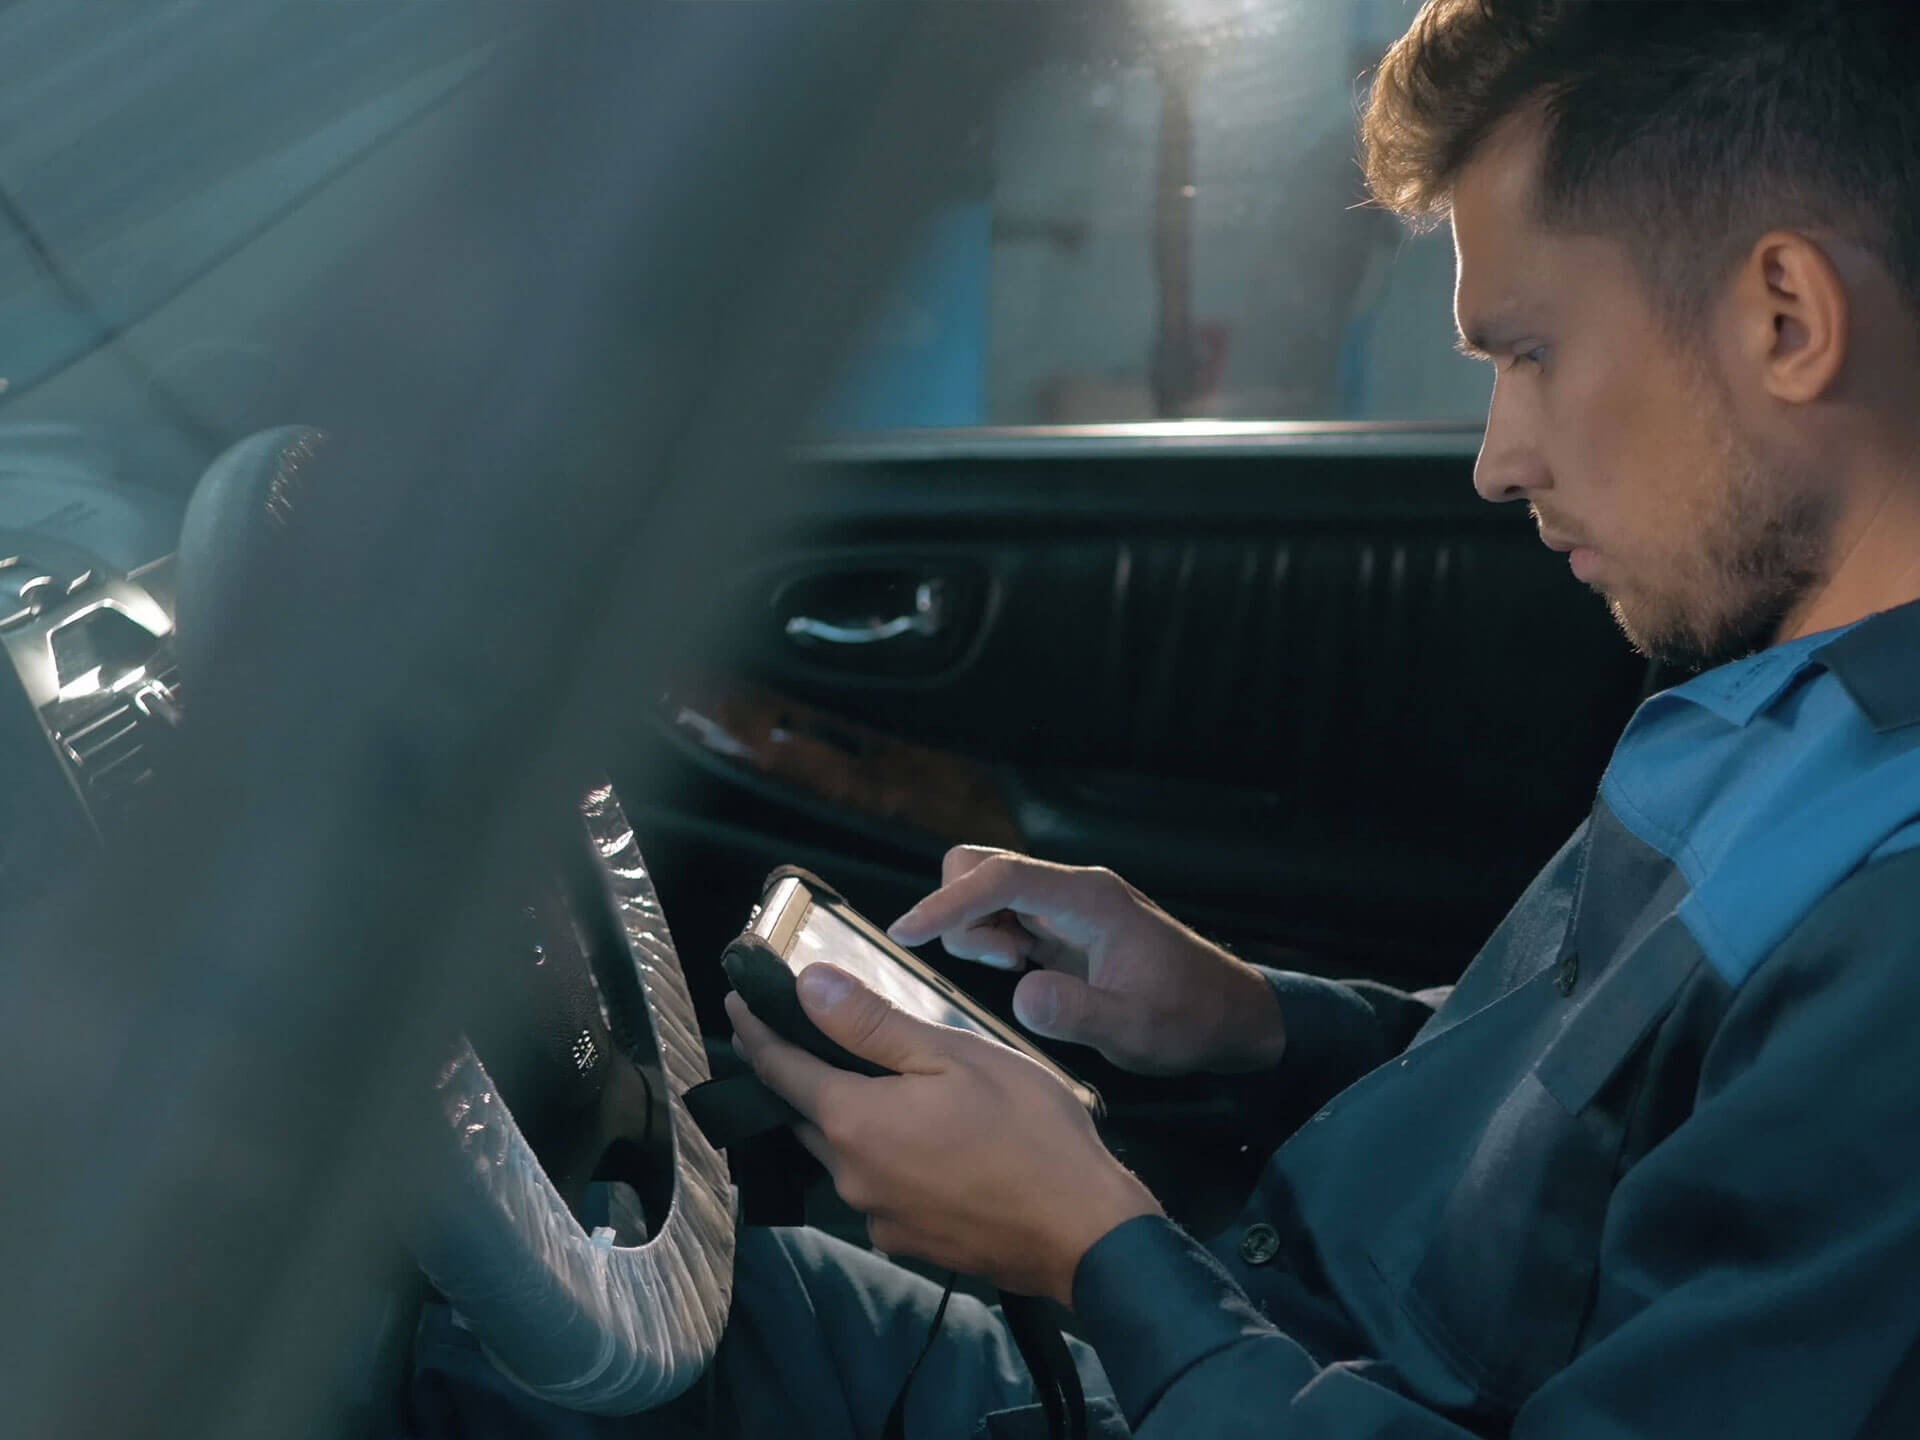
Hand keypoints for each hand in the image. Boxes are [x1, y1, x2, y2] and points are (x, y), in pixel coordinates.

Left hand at [726, 963, 1159, 1305]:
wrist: (1085, 1234)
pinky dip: (876, 1156)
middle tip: (790, 1031)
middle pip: (801, 1114)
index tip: (737, 1001)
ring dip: (836, 1117)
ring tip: (859, 1080)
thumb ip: (872, 1024)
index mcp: (854, 1122)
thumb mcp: (954, 1056)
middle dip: (790, 1072)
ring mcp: (878, 1217)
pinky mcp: (907, 1242)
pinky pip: (872, 1189)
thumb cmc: (1029, 1132)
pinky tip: (913, 1139)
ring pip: (838, 1154)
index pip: (779, 1068)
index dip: (756, 1030)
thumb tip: (808, 987)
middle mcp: (851, 1176)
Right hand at [887, 847, 1285, 1076]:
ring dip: (974, 929)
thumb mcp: (1136, 1030)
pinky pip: (1000, 914)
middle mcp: (1072, 890)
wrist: (1227, 1015)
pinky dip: (989, 939)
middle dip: (960, 911)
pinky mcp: (1059, 925)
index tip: (908, 933)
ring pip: (983, 890)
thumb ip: (1078, 1012)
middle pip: (980, 866)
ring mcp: (1063, 905)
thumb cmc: (1188, 1019)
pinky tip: (1022, 972)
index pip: (1002, 879)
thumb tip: (1021, 995)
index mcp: (1089, 900)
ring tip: (1016, 971)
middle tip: (998, 964)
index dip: (949, 903)